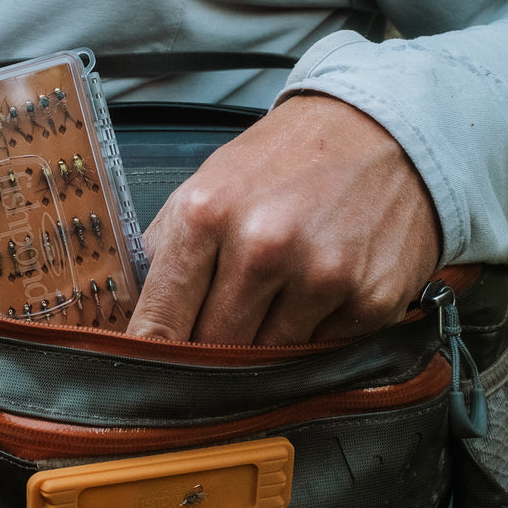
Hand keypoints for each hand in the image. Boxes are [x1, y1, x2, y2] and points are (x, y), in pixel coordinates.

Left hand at [125, 94, 440, 345]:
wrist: (380, 131)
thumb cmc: (286, 161)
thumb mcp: (207, 187)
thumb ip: (164, 253)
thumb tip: (128, 316)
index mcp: (207, 214)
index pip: (159, 322)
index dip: (151, 357)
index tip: (148, 375)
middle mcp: (263, 245)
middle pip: (211, 351)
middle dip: (209, 352)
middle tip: (220, 330)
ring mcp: (321, 275)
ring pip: (266, 361)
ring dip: (265, 346)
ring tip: (277, 300)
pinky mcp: (370, 299)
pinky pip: (321, 354)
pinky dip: (314, 339)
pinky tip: (319, 296)